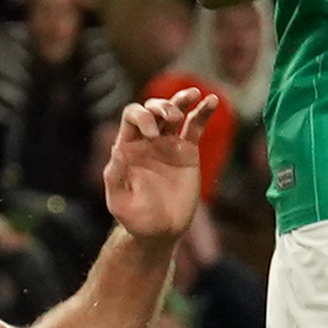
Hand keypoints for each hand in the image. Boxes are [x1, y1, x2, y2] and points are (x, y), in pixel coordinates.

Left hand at [103, 91, 216, 241]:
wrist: (161, 232)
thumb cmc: (135, 219)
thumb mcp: (119, 201)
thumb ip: (115, 176)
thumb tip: (117, 149)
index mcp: (128, 147)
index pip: (132, 116)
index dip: (142, 117)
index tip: (153, 135)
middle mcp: (147, 141)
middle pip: (152, 108)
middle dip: (162, 106)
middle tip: (172, 119)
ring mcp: (168, 144)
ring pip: (174, 111)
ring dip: (181, 100)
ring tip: (193, 95)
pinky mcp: (188, 152)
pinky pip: (195, 126)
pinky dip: (203, 112)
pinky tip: (212, 100)